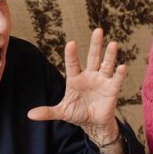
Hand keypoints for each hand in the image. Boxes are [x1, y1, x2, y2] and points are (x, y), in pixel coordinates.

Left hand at [27, 28, 126, 142]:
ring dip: (110, 55)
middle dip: (95, 45)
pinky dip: (119, 73)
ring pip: (106, 65)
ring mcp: (101, 81)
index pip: (72, 64)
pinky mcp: (112, 89)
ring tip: (113, 44)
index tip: (71, 43)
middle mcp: (89, 75)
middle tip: (98, 30)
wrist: (93, 123)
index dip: (71, 55)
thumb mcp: (62, 112)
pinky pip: (116, 79)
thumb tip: (30, 115)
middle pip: (93, 57)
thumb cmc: (77, 113)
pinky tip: (122, 66)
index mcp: (75, 79)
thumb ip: (47, 111)